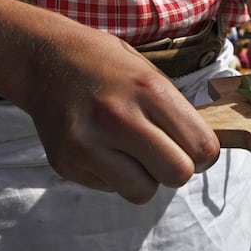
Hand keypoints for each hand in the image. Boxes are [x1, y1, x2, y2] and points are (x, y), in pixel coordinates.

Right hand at [20, 19, 219, 203]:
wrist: (45, 59)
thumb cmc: (109, 67)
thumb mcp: (153, 75)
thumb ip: (179, 114)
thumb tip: (205, 153)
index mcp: (150, 91)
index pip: (202, 147)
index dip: (204, 153)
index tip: (194, 147)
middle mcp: (118, 117)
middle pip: (178, 175)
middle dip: (178, 169)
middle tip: (166, 153)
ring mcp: (88, 143)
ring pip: (144, 192)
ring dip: (146, 178)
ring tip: (133, 152)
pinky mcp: (66, 163)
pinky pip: (112, 189)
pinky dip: (115, 177)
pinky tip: (104, 149)